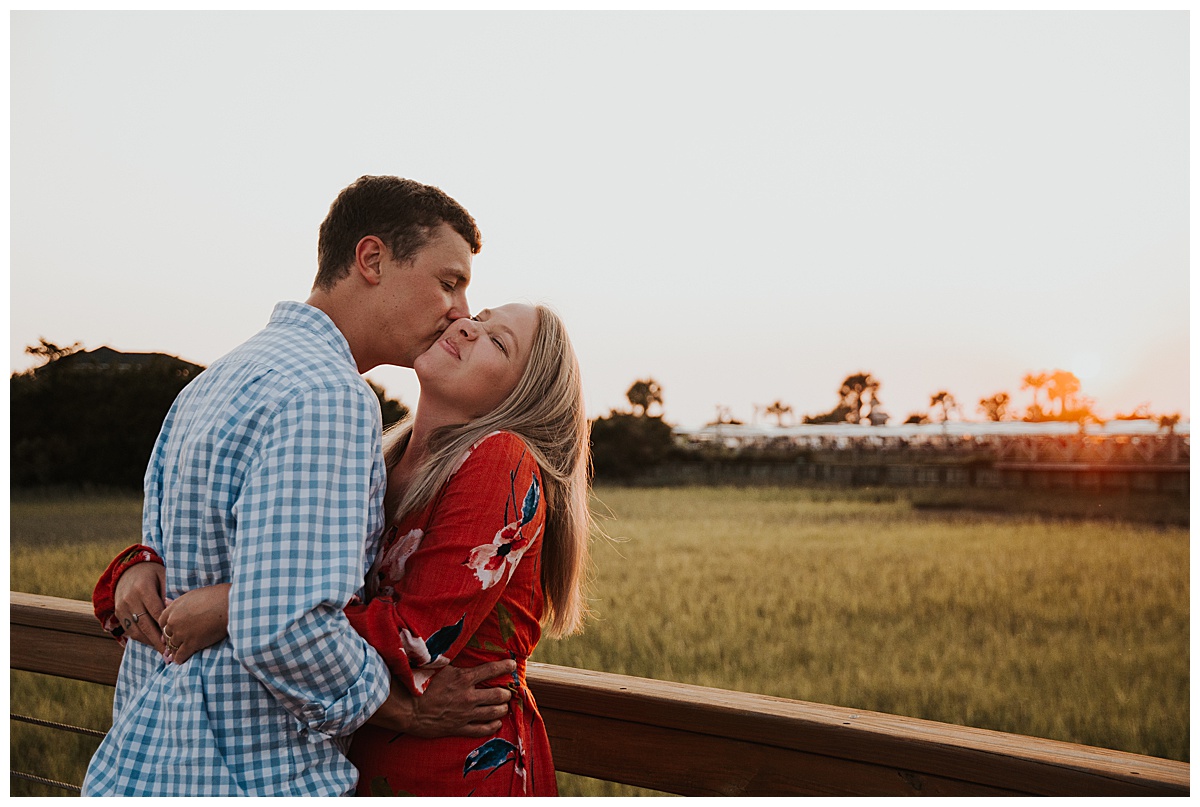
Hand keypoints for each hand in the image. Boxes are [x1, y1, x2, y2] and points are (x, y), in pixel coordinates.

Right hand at [114, 562, 166, 651]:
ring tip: (163, 652)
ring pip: (135, 630)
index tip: (175, 638)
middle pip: (145, 624)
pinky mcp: (117, 614)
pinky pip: (129, 630)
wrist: (128, 569)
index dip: (164, 626)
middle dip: (158, 641)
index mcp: (142, 588)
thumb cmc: (152, 574)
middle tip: (170, 654)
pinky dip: (141, 638)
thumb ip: (168, 593)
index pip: (155, 611)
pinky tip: (152, 644)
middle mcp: (129, 599)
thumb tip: (175, 612)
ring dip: (149, 642)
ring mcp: (121, 607)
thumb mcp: (163, 577)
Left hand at [159, 583, 230, 663]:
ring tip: (178, 653)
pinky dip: (179, 659)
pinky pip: (180, 655)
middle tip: (176, 644)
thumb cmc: (216, 596)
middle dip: (172, 639)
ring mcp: (181, 633)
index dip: (167, 627)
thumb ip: (178, 602)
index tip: (172, 631)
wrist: (229, 604)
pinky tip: (181, 660)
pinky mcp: (191, 644)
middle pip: (167, 634)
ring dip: (175, 650)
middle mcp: (174, 621)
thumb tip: (166, 601)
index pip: (162, 621)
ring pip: (173, 646)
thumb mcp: (193, 594)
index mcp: (174, 608)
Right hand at [371, 659, 516, 737]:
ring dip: (502, 708)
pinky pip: (482, 729)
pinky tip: (496, 722)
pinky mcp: (459, 728)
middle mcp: (468, 696)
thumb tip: (458, 646)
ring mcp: (465, 714)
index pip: (492, 669)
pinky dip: (493, 725)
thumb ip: (453, 661)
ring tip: (503, 705)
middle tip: (506, 691)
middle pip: (499, 694)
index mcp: (463, 678)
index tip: (513, 664)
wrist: (407, 709)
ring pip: (494, 712)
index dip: (506, 666)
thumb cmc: (420, 684)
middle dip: (506, 692)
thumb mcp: (438, 667)